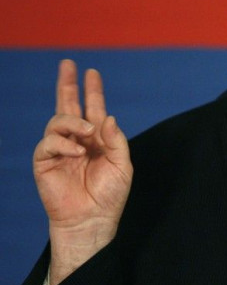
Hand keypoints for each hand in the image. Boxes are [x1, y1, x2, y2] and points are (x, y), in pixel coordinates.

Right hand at [34, 60, 132, 284]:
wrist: (92, 220)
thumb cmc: (110, 195)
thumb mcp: (122, 165)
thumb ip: (116, 140)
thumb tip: (106, 116)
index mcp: (97, 140)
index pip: (93, 110)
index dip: (92, 91)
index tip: (92, 72)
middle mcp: (77, 141)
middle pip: (68, 107)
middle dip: (68, 85)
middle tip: (68, 64)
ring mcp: (60, 151)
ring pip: (58, 122)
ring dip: (73, 122)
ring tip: (88, 131)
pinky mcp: (45, 163)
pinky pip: (48, 143)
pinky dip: (62, 143)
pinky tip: (76, 150)